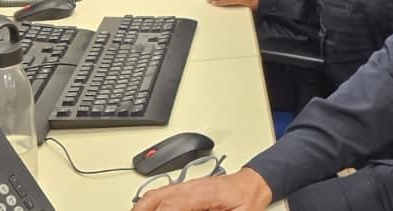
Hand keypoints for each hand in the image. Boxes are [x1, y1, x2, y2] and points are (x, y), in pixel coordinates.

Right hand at [131, 167, 271, 210]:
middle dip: (140, 210)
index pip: (169, 206)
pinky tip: (147, 209)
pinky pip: (162, 193)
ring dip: (141, 207)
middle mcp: (190, 187)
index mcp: (201, 194)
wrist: (252, 184)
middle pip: (154, 198)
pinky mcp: (187, 188)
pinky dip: (150, 203)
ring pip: (155, 194)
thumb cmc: (246, 199)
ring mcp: (187, 186)